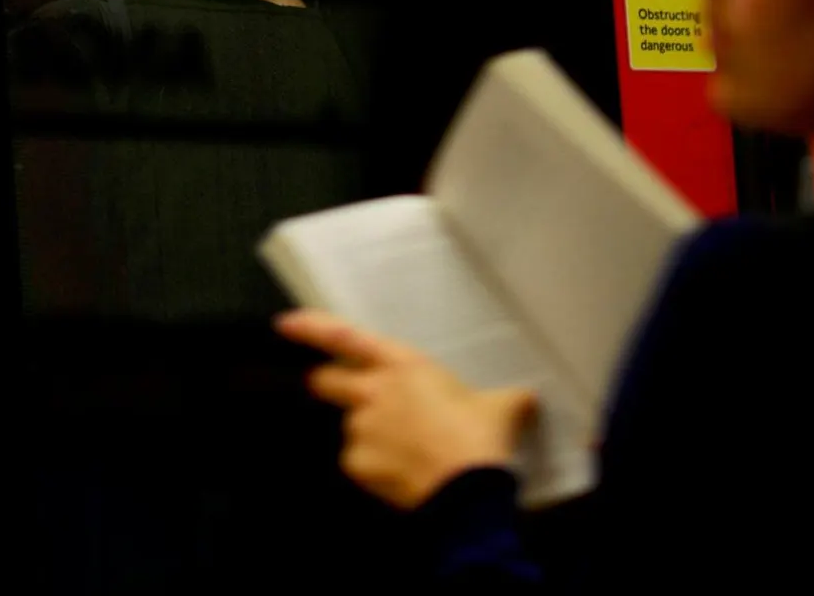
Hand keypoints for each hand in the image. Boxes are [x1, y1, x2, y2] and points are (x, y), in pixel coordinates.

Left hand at [279, 310, 537, 509]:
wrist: (469, 489)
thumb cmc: (483, 437)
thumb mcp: (503, 407)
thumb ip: (507, 398)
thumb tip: (528, 398)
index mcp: (403, 366)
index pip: (345, 338)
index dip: (311, 328)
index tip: (285, 323)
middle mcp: (373, 392)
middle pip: (326, 383)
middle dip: (329, 387)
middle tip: (353, 399)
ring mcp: (361, 428)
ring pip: (350, 429)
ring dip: (368, 437)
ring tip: (404, 454)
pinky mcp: (356, 464)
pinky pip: (358, 463)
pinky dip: (373, 469)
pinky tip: (401, 477)